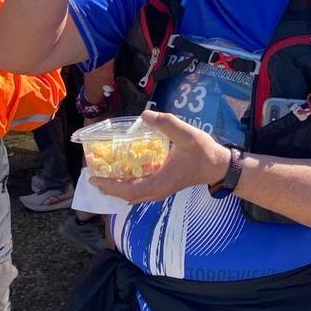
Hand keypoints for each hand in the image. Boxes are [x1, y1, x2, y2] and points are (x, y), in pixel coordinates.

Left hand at [90, 111, 230, 202]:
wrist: (218, 165)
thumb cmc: (203, 152)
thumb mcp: (185, 134)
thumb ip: (165, 123)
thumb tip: (144, 115)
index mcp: (160, 183)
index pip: (129, 190)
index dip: (110, 186)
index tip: (95, 178)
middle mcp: (157, 191)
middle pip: (127, 196)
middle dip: (108, 187)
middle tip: (92, 176)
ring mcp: (160, 190)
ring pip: (133, 194)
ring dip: (117, 187)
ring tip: (102, 175)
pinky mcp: (163, 186)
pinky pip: (140, 190)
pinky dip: (127, 184)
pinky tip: (121, 173)